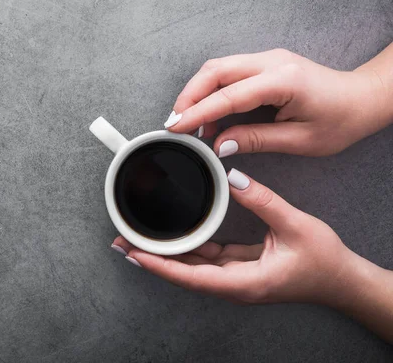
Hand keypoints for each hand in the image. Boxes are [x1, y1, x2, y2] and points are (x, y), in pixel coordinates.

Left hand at [112, 169, 354, 304]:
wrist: (342, 281)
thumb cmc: (324, 262)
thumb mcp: (295, 225)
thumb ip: (263, 201)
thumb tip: (233, 178)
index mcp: (245, 283)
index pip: (193, 277)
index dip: (161, 265)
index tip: (135, 253)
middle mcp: (234, 285)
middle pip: (183, 274)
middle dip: (152, 258)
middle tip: (122, 241)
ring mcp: (235, 278)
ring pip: (192, 267)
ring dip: (165, 254)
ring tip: (137, 239)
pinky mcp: (238, 269)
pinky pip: (205, 259)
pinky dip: (186, 248)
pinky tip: (172, 236)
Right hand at [164, 48, 392, 156]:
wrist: (361, 98)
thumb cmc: (340, 120)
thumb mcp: (300, 140)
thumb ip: (256, 139)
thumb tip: (220, 144)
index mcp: (283, 80)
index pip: (228, 95)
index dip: (198, 113)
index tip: (176, 127)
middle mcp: (272, 62)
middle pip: (215, 71)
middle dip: (189, 96)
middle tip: (174, 124)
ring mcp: (268, 59)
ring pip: (218, 68)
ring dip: (198, 93)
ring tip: (189, 123)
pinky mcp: (265, 64)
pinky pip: (228, 72)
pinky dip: (211, 91)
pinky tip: (208, 114)